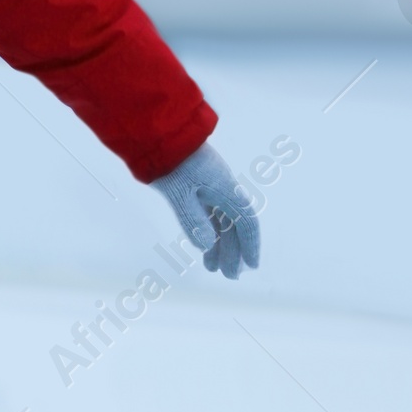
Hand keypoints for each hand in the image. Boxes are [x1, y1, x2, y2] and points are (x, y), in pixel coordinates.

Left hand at [153, 141, 260, 279]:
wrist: (159, 135)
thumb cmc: (171, 162)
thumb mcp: (179, 193)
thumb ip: (192, 219)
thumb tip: (205, 245)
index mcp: (226, 190)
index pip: (246, 222)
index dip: (250, 244)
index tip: (251, 266)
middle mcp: (223, 189)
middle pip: (234, 225)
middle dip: (233, 251)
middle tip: (228, 275)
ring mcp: (212, 187)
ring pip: (221, 220)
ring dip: (220, 244)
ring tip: (213, 268)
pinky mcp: (198, 186)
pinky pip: (210, 213)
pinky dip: (209, 231)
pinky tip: (204, 246)